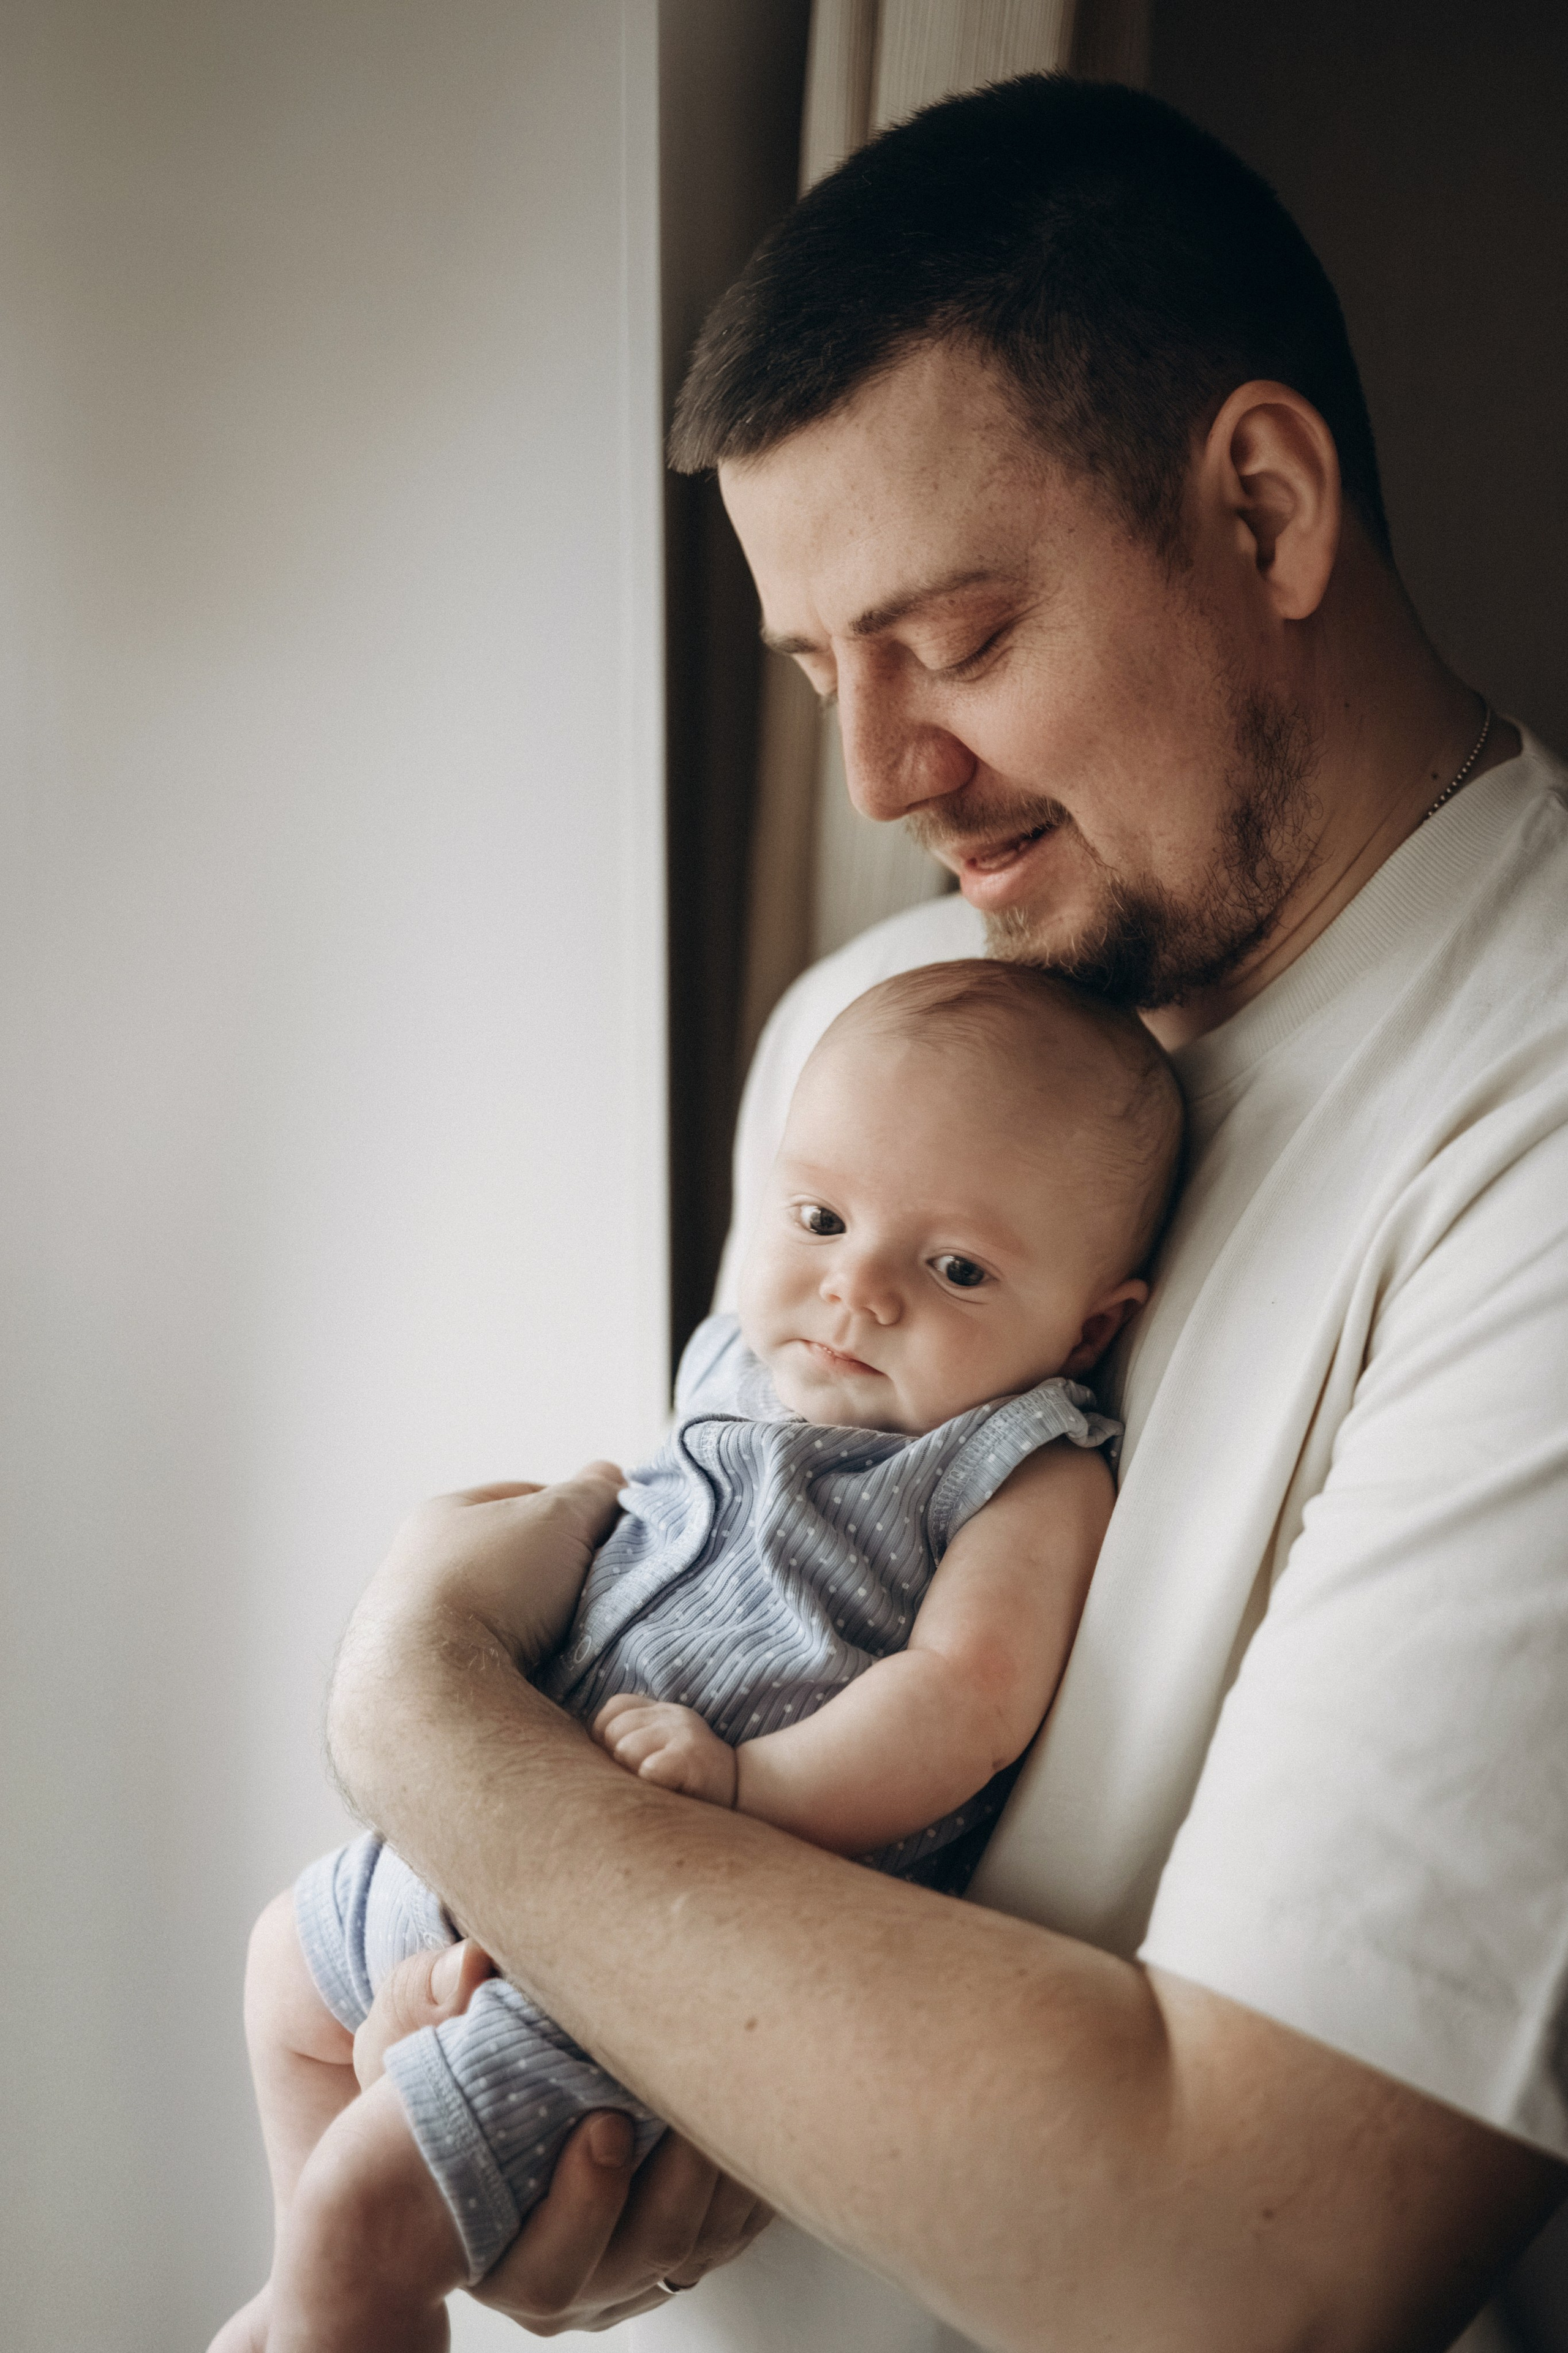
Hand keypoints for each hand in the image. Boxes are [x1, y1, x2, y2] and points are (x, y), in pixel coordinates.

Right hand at [351, 1936, 770, 2335]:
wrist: (470, 2104)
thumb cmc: (437, 2075)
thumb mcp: (407, 2038)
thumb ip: (426, 1999)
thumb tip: (470, 1963)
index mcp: (492, 2250)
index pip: (545, 2267)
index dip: (584, 2207)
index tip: (605, 2125)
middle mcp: (566, 2280)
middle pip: (639, 2260)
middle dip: (673, 2187)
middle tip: (683, 2103)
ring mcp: (629, 2269)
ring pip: (698, 2249)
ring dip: (725, 2175)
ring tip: (731, 2091)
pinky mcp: (679, 2243)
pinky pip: (734, 2230)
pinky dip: (751, 2176)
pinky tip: (753, 2106)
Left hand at [358, 1463, 625, 1677]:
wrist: (434, 1688)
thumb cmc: (489, 1583)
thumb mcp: (556, 1515)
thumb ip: (591, 1493)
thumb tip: (610, 1479)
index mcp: (441, 1519)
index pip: (521, 1500)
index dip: (573, 1510)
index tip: (609, 1534)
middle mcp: (422, 1572)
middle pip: (517, 1562)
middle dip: (563, 1575)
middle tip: (603, 1589)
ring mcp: (423, 1633)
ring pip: (511, 1619)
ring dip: (549, 1627)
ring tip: (586, 1639)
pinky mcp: (435, 1687)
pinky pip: (503, 1667)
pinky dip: (534, 1668)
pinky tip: (559, 1674)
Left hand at [593, 1695, 738, 1806]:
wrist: (744, 1792)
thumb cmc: (690, 1779)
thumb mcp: (663, 1747)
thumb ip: (631, 1739)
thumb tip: (584, 1751)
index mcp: (661, 1710)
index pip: (614, 1708)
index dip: (605, 1736)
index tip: (617, 1759)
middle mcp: (672, 1715)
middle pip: (614, 1731)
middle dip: (616, 1759)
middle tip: (639, 1778)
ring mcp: (683, 1733)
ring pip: (625, 1749)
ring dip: (631, 1774)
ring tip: (654, 1785)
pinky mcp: (690, 1757)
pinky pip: (648, 1768)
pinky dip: (649, 1782)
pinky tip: (664, 1789)